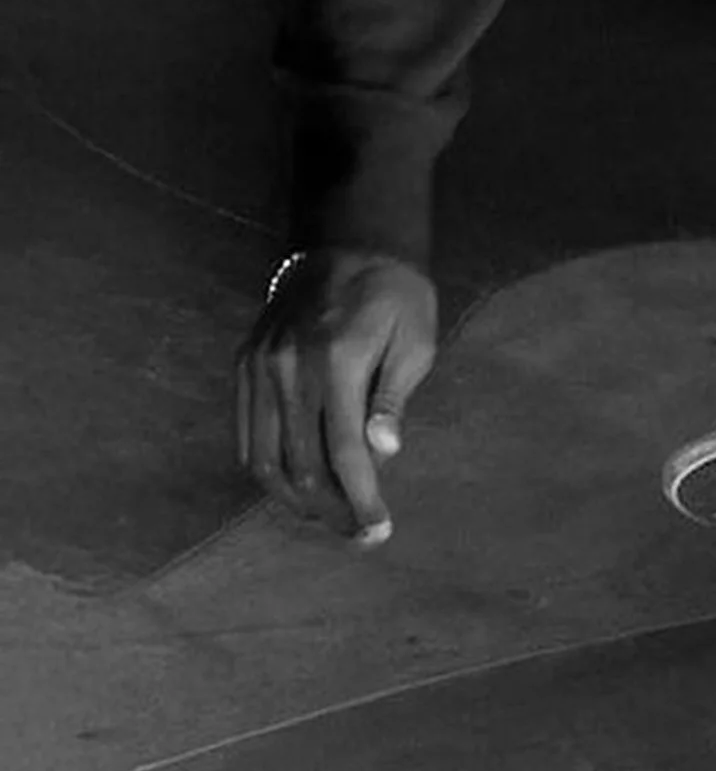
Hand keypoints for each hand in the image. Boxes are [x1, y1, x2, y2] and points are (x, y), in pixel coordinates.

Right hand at [235, 248, 438, 546]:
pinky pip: (245, 435)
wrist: (349, 239)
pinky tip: (295, 484)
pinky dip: (266, 469)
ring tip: (327, 516)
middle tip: (357, 532)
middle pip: (301, 465)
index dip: (361, 500)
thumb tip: (382, 453)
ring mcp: (260, 366)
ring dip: (294, 500)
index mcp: (338, 360)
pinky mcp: (244, 364)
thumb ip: (393, 398)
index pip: (344, 453)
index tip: (378, 531)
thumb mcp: (416, 338)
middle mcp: (290, 366)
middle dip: (331, 510)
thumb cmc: (396, 293)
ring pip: (263, 459)